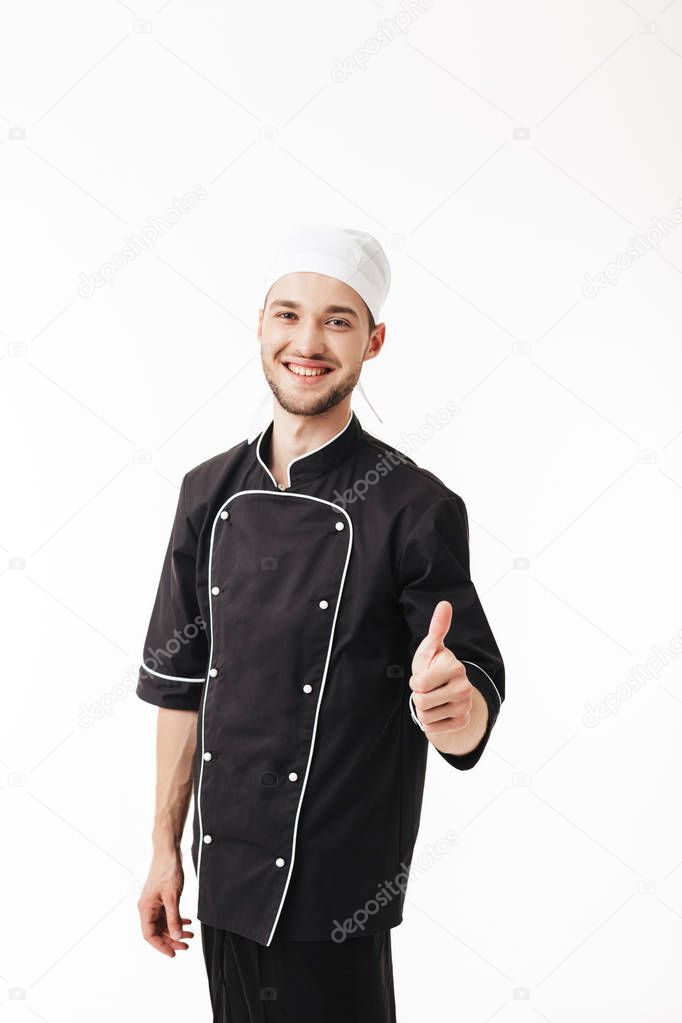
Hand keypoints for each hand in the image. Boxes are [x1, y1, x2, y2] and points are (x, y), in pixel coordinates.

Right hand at [138, 851, 194, 957]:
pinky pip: (167, 914)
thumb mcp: (172, 897)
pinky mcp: (160, 897)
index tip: (173, 954)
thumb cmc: (167, 870)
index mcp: (145, 908)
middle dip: (171, 940)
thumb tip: (175, 937)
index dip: (161, 946)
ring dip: (176, 930)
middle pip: (157, 931)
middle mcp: (147, 907)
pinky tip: (187, 922)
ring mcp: (154, 902)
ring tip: (190, 935)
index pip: (149, 935)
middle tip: (186, 946)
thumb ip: (174, 918)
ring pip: (163, 923)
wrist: (168, 851)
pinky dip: (177, 919)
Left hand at [409, 600, 473, 736]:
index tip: (424, 675)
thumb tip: (444, 603)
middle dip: (418, 696)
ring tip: (433, 699)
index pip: (419, 685)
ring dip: (423, 710)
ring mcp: (465, 706)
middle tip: (428, 689)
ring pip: (425, 718)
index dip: (415, 682)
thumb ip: (437, 627)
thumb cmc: (434, 665)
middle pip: (421, 702)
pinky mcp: (462, 722)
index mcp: (455, 668)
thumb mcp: (431, 648)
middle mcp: (464, 688)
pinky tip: (438, 711)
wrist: (447, 690)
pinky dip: (431, 722)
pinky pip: (433, 729)